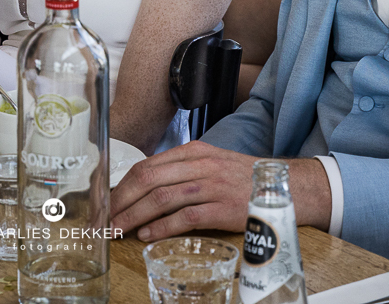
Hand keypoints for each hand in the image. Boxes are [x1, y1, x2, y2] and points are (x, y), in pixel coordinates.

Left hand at [111, 143, 329, 240]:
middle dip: (122, 201)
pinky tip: (148, 236)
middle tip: (107, 219)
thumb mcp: (210, 163)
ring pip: (162, 198)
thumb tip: (145, 187)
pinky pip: (185, 217)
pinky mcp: (222, 209)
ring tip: (120, 229)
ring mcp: (212, 186)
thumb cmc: (242, 178)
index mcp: (194, 152)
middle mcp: (200, 165)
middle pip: (149, 180)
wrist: (282, 188)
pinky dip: (162, 227)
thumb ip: (180, 171)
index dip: (123, 185)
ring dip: (135, 216)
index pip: (148, 166)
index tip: (108, 202)